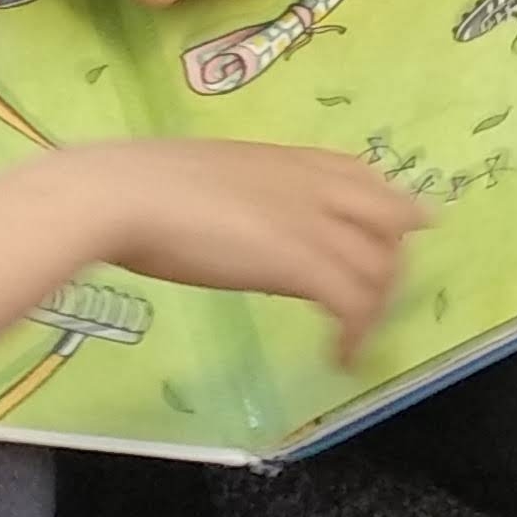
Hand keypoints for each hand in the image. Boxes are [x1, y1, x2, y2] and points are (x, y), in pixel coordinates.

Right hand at [0, 137, 435, 386]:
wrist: (119, 195)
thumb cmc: (136, 186)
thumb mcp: (204, 180)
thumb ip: (238, 196)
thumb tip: (232, 216)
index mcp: (286, 160)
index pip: (361, 175)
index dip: (386, 207)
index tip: (397, 230)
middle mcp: (312, 185)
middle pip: (391, 219)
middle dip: (393, 261)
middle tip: (377, 300)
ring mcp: (311, 222)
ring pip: (380, 267)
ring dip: (375, 308)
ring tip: (352, 339)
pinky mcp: (302, 262)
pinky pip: (353, 303)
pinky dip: (355, 334)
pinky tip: (339, 357)